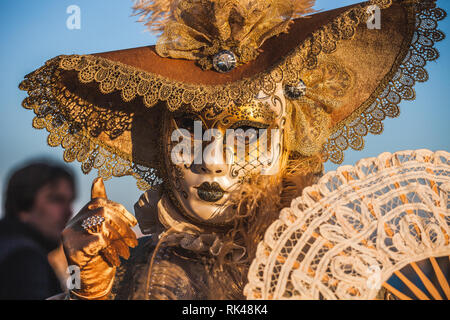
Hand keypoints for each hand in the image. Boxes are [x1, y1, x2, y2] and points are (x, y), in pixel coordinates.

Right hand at [62, 177, 137, 298]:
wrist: (90, 281)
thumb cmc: (99, 253)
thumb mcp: (104, 229)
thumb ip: (103, 206)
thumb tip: (99, 177)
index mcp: (79, 217)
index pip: (99, 202)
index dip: (119, 209)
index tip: (133, 223)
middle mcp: (71, 224)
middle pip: (102, 211)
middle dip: (122, 224)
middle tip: (133, 240)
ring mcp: (69, 237)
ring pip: (101, 223)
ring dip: (119, 238)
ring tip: (128, 250)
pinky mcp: (72, 250)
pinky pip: (98, 240)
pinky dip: (112, 249)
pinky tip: (116, 258)